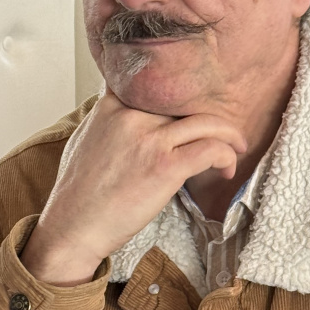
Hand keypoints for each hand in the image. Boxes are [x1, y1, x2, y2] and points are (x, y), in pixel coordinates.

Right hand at [21, 90, 247, 284]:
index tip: (197, 107)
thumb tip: (130, 113)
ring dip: (229, 135)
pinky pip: (211, 149)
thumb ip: (111, 118)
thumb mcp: (87, 138)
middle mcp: (131, 115)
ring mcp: (149, 139)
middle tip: (224, 132)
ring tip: (236, 148)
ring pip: (206, 122)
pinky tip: (225, 168)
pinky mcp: (164, 166)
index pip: (157, 82)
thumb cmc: (79, 193)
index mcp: (111, 105)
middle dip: (211, 115)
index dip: (183, 91)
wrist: (73, 227)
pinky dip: (226, 156)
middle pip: (186, 101)